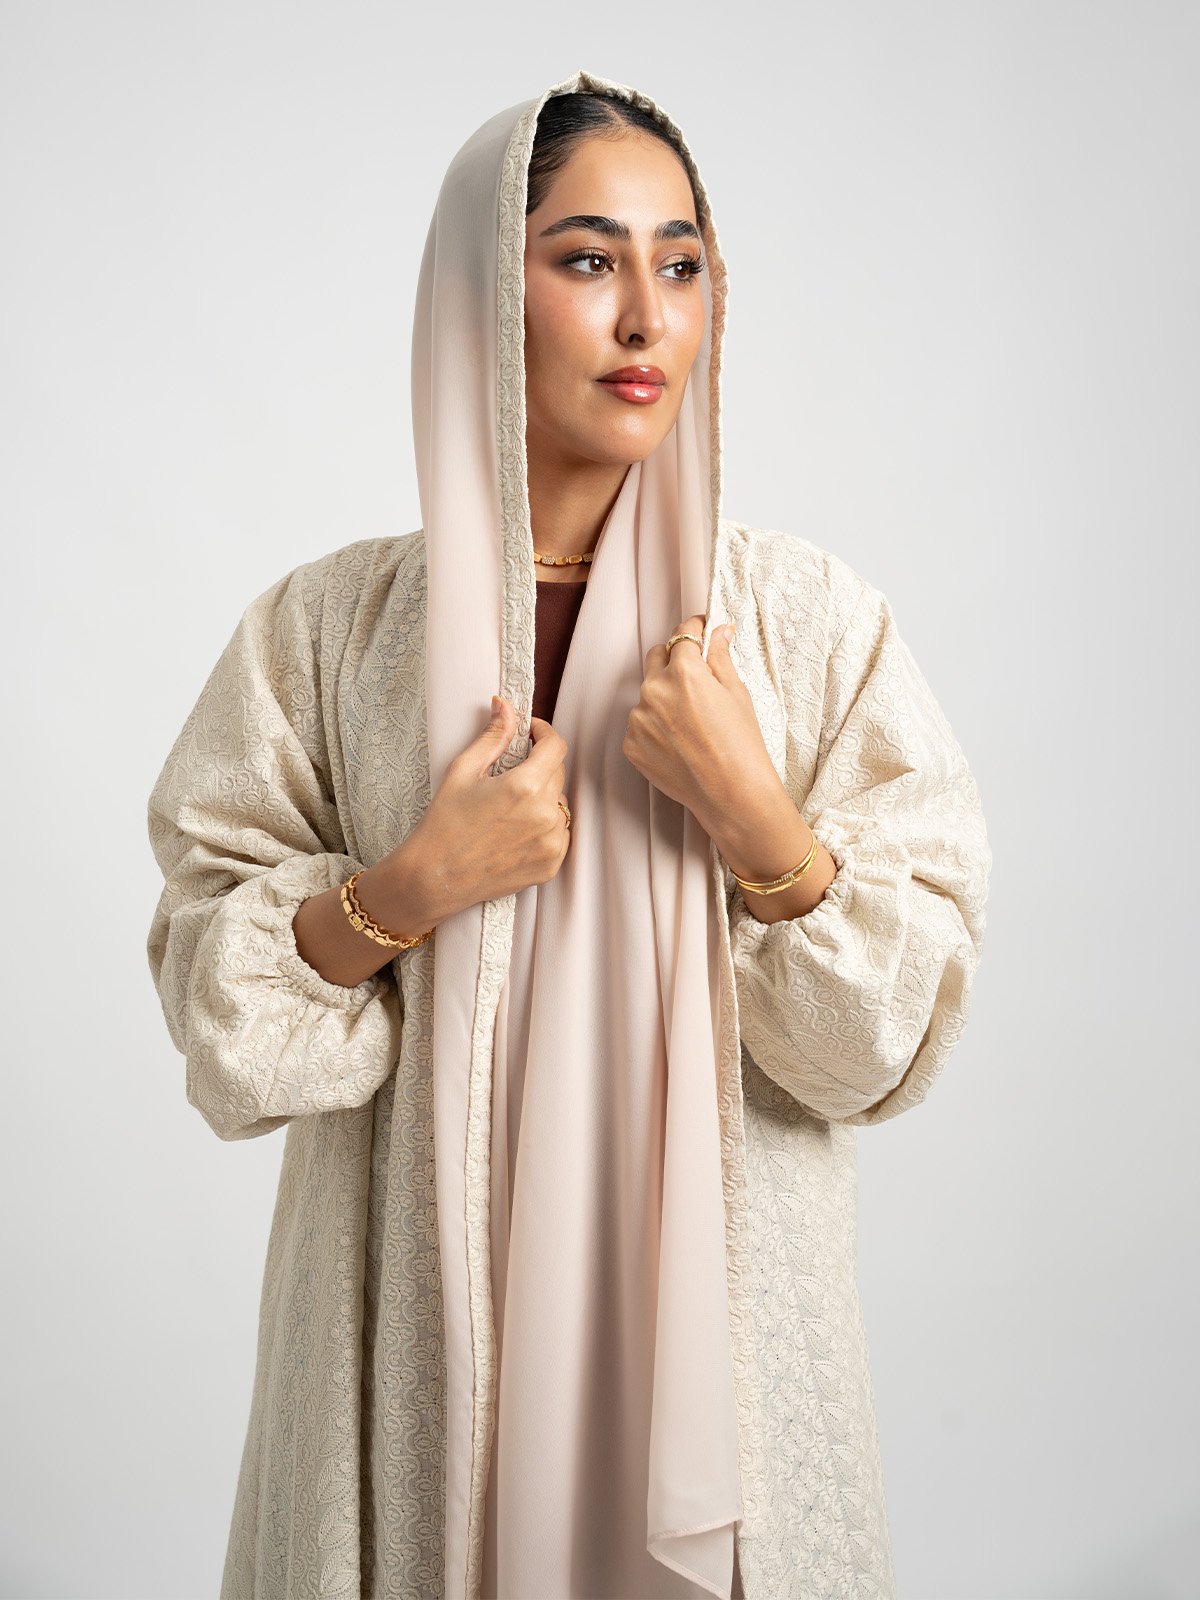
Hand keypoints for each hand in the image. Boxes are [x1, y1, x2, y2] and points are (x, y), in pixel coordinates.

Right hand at [408, 696, 570, 919]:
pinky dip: (544, 827)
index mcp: (525, 786)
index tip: (531, 733)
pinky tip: (514, 831)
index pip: (556, 746)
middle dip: (539, 766)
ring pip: (560, 804)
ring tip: (509, 809)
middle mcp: (545, 815)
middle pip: (558, 774)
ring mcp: (552, 843)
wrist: (436, 877)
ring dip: (543, 798)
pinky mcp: (552, 864)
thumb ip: (493, 736)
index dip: (544, 733)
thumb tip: (506, 706)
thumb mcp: (463, 771)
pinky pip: (559, 833)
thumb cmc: (444, 823)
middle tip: (509, 774)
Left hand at [621, 614, 784, 838]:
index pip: (682, 635)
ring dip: (664, 698)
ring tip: (691, 723)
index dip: (694, 628)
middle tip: (697, 676)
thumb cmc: (742, 744)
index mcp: (683, 672)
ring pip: (648, 694)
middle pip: (657, 658)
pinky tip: (679, 743)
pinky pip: (640, 725)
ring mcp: (638, 720)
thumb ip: (719, 657)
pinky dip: (655, 727)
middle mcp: (653, 691)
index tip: (700, 629)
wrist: (731, 794)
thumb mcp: (736, 693)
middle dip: (675, 660)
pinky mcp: (631, 745)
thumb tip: (718, 631)